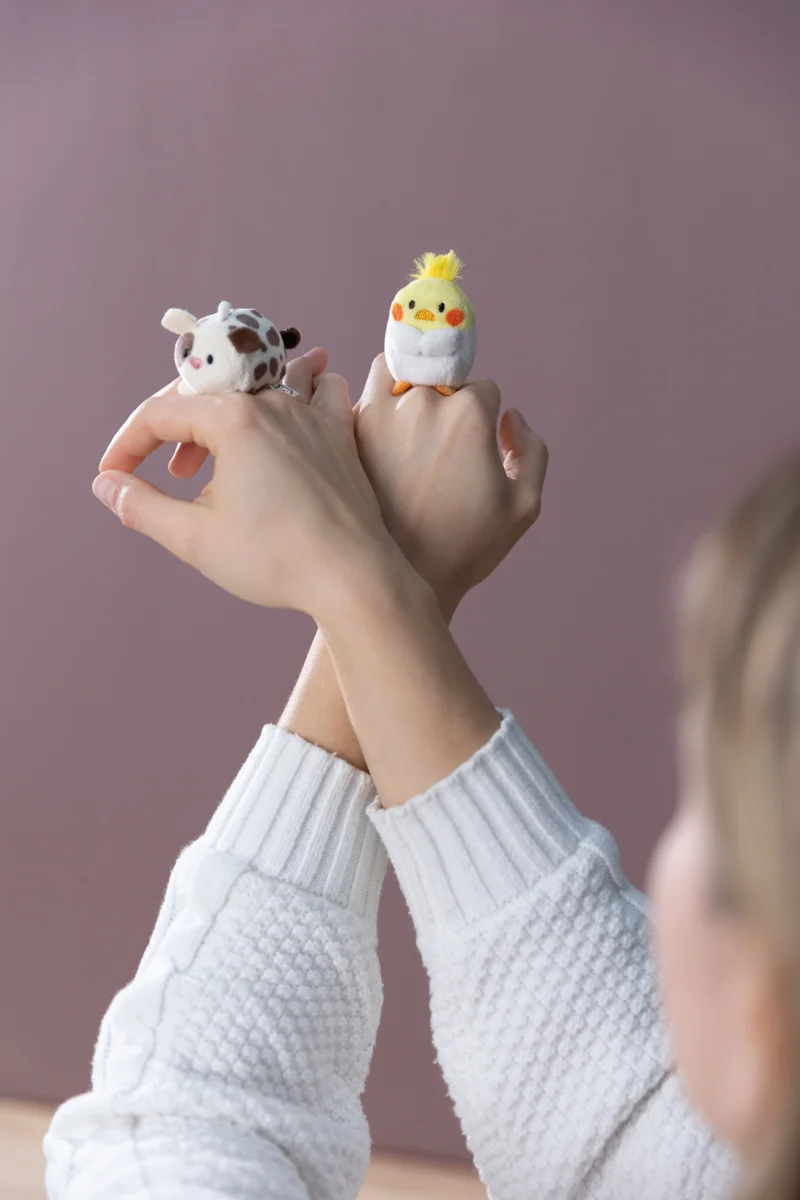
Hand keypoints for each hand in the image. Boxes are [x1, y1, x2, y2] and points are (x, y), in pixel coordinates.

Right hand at [92, 353, 402, 622]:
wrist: (353, 578)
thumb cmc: (275, 559)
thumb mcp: (193, 537)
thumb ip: (141, 506)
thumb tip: (106, 485)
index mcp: (232, 418)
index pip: (159, 414)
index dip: (127, 446)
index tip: (114, 478)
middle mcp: (274, 402)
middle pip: (204, 395)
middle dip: (172, 433)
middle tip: (167, 477)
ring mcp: (312, 414)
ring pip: (256, 388)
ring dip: (223, 418)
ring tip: (215, 461)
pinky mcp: (340, 434)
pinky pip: (320, 389)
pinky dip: (298, 392)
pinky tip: (288, 412)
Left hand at [353, 356, 547, 615]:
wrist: (402, 576)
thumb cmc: (467, 547)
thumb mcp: (523, 506)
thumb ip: (532, 451)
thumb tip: (511, 418)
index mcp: (469, 413)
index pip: (483, 388)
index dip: (486, 415)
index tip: (476, 443)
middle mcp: (424, 401)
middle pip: (441, 375)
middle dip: (445, 400)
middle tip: (441, 443)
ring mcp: (381, 411)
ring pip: (397, 370)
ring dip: (407, 387)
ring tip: (411, 428)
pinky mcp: (350, 429)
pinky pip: (364, 396)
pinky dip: (376, 408)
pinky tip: (384, 444)